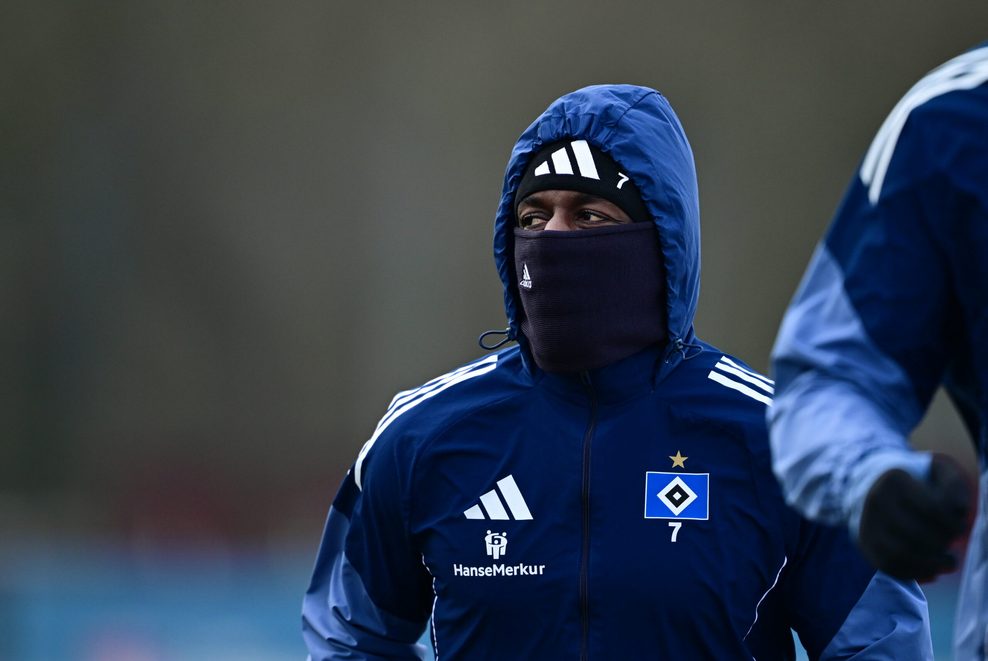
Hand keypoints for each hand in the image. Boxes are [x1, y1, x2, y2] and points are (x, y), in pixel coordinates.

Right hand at [857, 454, 972, 580]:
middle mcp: (876, 501)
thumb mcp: (937, 472)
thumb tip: (958, 510)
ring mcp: (867, 523)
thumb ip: (953, 485)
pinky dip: (914, 573)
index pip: (931, 508)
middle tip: (952, 548)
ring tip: (947, 564)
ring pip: (899, 553)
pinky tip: (931, 572)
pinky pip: (888, 566)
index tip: (961, 528)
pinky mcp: (865, 543)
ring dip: (930, 565)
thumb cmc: (916, 482)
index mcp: (894, 479)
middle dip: (942, 545)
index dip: (953, 524)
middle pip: (916, 533)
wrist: (875, 487)